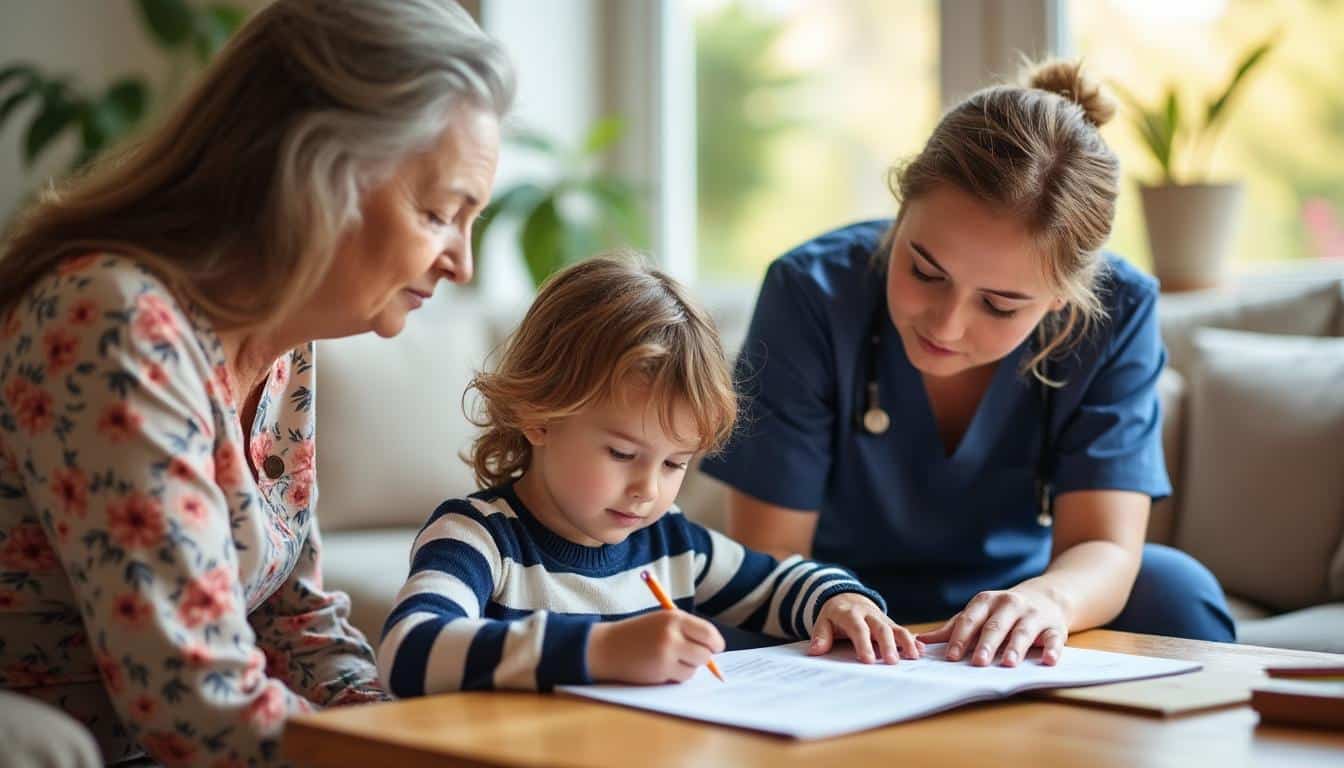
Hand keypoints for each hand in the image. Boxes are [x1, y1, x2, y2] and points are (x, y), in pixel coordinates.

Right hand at [587, 611, 724, 683]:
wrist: (608, 647)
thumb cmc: (638, 633)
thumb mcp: (662, 621)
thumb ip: (687, 630)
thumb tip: (714, 648)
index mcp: (674, 618)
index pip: (708, 633)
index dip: (715, 643)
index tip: (715, 647)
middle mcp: (672, 636)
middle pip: (705, 654)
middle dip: (704, 658)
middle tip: (694, 656)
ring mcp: (666, 656)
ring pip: (694, 669)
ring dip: (688, 667)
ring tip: (670, 659)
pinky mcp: (659, 673)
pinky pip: (681, 678)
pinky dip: (676, 676)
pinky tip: (662, 667)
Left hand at [809, 593, 920, 663]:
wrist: (848, 597)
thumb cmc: (835, 615)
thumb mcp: (823, 621)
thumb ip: (820, 635)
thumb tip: (816, 651)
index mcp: (850, 613)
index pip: (858, 628)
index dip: (863, 644)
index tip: (867, 660)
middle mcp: (869, 614)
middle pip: (880, 628)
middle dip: (887, 645)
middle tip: (892, 662)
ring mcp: (882, 619)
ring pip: (896, 628)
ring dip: (905, 642)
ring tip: (913, 657)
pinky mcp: (890, 624)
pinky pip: (903, 631)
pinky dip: (913, 640)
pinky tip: (921, 651)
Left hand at [916, 589, 1067, 666]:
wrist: (1046, 596)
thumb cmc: (1002, 611)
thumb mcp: (978, 614)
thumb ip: (952, 629)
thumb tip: (920, 641)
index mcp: (986, 601)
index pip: (970, 620)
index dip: (961, 638)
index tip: (952, 657)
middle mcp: (1009, 604)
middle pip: (995, 625)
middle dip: (986, 644)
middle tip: (977, 662)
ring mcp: (1033, 615)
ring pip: (1023, 631)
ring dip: (1015, 647)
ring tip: (1007, 663)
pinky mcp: (1055, 627)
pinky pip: (1054, 638)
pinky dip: (1052, 649)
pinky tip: (1048, 660)